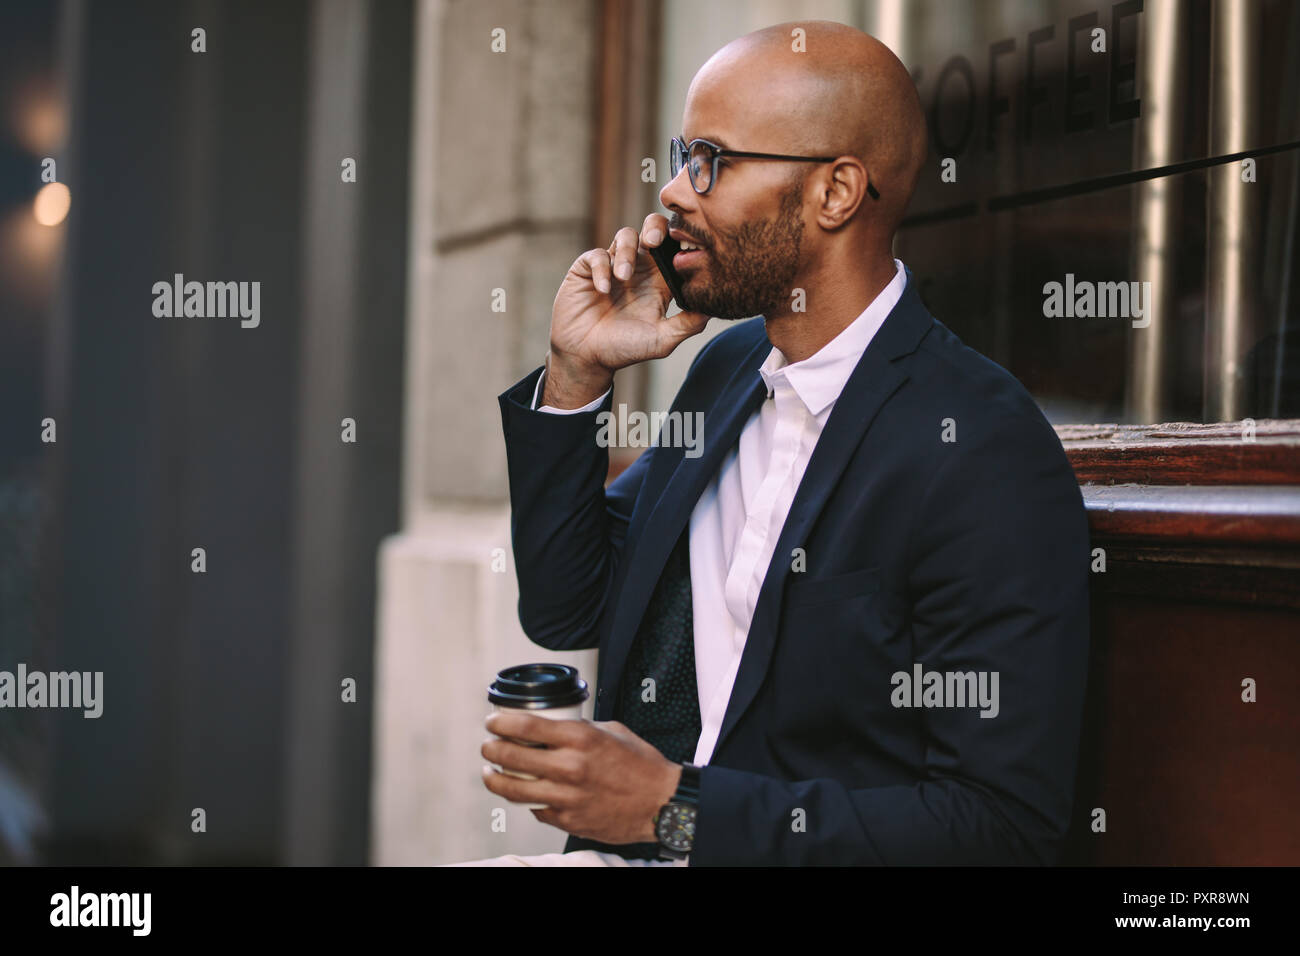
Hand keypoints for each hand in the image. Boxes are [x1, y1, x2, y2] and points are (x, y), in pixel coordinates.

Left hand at [481, 712, 681, 844]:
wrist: (661, 803)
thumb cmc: (642, 766)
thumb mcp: (612, 731)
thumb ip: (581, 729)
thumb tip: (554, 728)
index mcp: (580, 738)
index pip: (525, 726)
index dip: (500, 723)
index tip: (492, 722)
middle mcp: (569, 766)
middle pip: (511, 756)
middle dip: (491, 749)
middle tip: (488, 746)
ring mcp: (566, 796)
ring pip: (514, 790)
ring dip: (495, 780)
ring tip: (490, 774)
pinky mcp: (568, 820)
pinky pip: (536, 810)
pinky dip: (528, 802)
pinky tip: (525, 794)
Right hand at [544, 213, 710, 407]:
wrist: (586, 357)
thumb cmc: (625, 348)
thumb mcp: (661, 340)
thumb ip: (687, 324)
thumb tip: (712, 309)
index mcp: (660, 280)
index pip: (676, 249)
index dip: (682, 241)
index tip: (686, 248)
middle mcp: (639, 268)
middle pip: (653, 229)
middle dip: (655, 228)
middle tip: (655, 241)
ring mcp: (613, 265)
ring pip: (626, 236)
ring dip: (627, 252)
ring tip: (624, 277)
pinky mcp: (588, 268)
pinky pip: (597, 255)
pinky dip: (601, 268)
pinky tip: (603, 289)